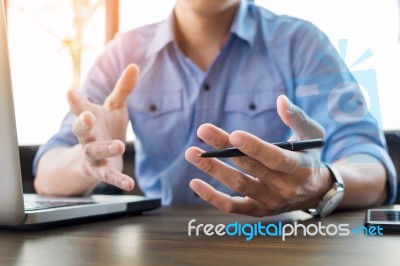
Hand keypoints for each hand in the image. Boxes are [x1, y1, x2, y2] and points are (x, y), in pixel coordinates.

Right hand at [67, 64, 138, 190]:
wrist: (95, 157)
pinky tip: (130, 185)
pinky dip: (118, 181)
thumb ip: (123, 89)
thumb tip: (135, 65)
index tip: (69, 92)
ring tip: (118, 146)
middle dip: (82, 123)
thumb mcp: (114, 107)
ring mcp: (92, 156)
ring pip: (94, 152)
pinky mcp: (101, 172)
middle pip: (80, 131)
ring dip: (105, 149)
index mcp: (88, 118)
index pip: (80, 108)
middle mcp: (87, 137)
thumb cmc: (104, 127)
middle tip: (86, 117)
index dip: (75, 101)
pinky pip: (109, 176)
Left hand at [185, 95, 331, 216]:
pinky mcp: (257, 210)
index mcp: (299, 168)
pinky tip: (195, 182)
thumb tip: (280, 99)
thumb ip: (297, 117)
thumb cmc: (310, 156)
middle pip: (250, 167)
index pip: (275, 159)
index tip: (233, 134)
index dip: (254, 148)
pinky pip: (232, 207)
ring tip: (191, 153)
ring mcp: (269, 201)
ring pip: (238, 185)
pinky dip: (212, 197)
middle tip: (203, 130)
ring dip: (213, 170)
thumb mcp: (312, 134)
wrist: (315, 191)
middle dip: (224, 148)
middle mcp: (284, 188)